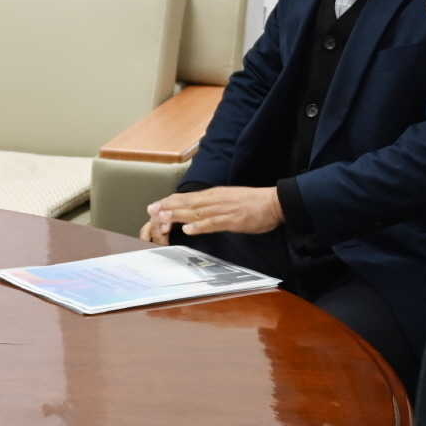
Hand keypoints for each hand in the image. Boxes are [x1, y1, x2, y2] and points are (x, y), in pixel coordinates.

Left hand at [144, 185, 284, 239]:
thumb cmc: (252, 202)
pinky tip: (189, 230)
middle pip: (187, 203)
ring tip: (162, 218)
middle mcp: (214, 200)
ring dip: (178, 215)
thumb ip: (212, 205)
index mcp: (213, 195)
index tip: (155, 206)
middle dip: (168, 207)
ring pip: (196, 213)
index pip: (186, 197)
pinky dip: (201, 227)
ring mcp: (223, 210)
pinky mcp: (233, 220)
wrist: (274, 202)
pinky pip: (214, 224)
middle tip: (151, 211)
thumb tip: (196, 211)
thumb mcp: (227, 199)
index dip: (170, 201)